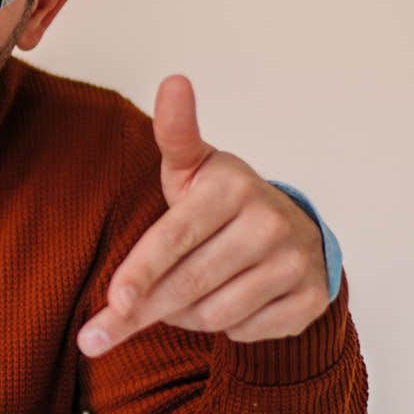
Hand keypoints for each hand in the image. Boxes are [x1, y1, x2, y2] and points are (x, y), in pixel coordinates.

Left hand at [78, 76, 329, 357]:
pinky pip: (245, 330)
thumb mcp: (191, 166)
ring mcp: (296, 262)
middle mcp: (269, 223)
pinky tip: (227, 301)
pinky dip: (226, 326)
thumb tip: (173, 80)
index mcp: (232, 188)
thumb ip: (174, 133)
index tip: (113, 302)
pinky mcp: (312, 297)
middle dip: (140, 312)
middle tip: (101, 333)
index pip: (173, 239)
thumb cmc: (218, 201)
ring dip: (183, 316)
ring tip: (183, 293)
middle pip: (186, 284)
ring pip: (213, 314)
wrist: (292, 229)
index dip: (140, 273)